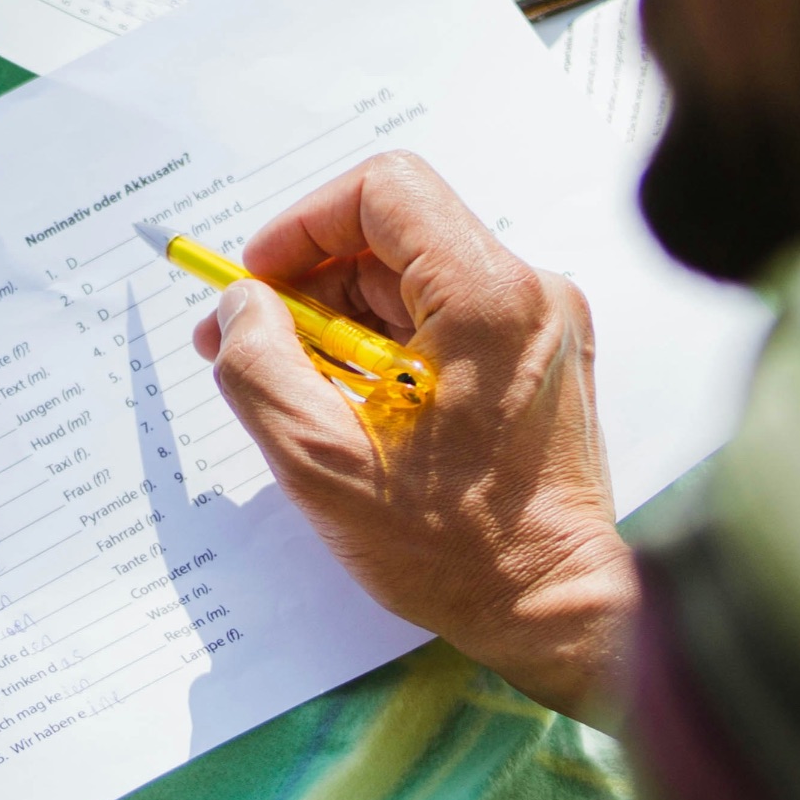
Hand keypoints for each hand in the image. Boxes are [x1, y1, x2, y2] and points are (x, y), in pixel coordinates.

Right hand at [192, 152, 641, 719]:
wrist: (557, 608)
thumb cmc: (453, 550)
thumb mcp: (321, 461)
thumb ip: (259, 367)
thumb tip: (241, 306)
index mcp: (484, 298)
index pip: (382, 191)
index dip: (302, 226)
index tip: (257, 283)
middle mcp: (529, 292)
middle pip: (395, 236)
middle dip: (311, 282)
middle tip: (249, 343)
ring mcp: (545, 324)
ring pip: (418, 280)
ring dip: (345, 320)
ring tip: (299, 391)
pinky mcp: (544, 358)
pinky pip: (449, 319)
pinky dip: (390, 346)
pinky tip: (356, 407)